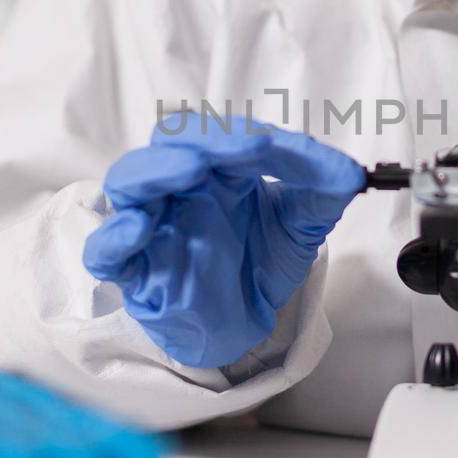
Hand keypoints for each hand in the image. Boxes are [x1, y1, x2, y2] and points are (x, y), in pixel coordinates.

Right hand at [84, 117, 364, 367]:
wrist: (247, 322)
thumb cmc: (261, 261)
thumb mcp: (302, 223)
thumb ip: (323, 190)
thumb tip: (352, 173)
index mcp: (216, 166)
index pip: (221, 134)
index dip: (245, 136)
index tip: (275, 147)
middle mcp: (179, 186)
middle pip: (170, 142)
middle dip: (204, 139)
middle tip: (244, 147)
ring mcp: (151, 223)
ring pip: (129, 181)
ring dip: (158, 169)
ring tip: (193, 169)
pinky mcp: (132, 270)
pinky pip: (105, 249)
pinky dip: (115, 235)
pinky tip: (139, 227)